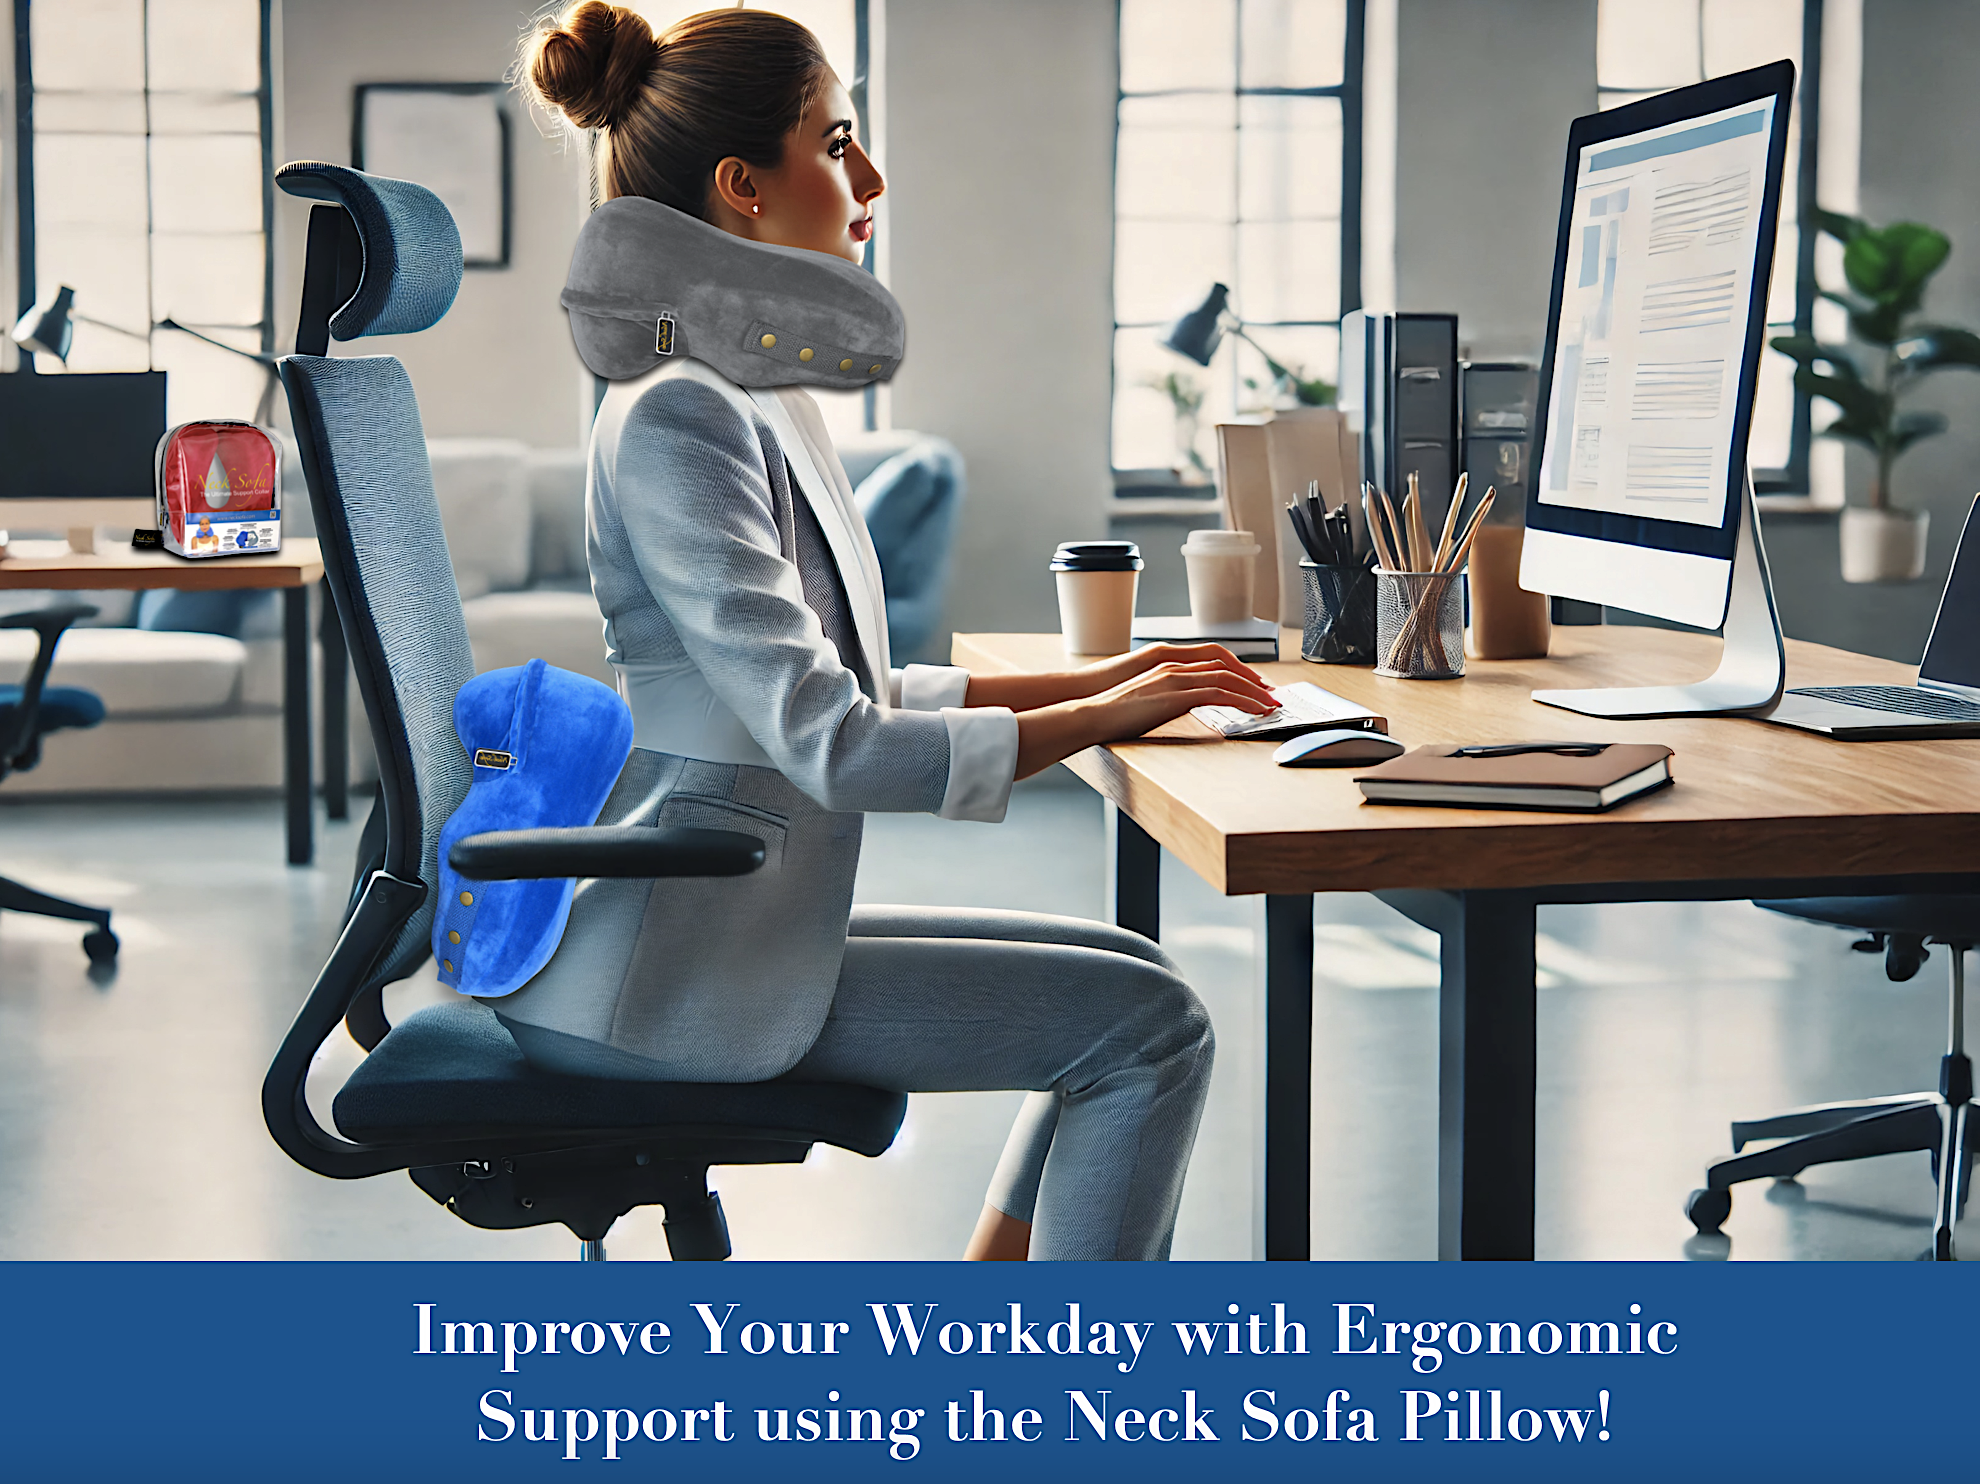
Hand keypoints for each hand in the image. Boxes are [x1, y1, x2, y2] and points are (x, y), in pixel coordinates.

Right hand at [1013, 658, 1278, 778]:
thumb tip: (1175, 707)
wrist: (1091, 714)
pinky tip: (1256, 713)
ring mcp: (1177, 678)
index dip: (1236, 669)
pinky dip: (1244, 702)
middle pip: (1226, 665)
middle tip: (1271, 693)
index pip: (1212, 659)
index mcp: (1166, 663)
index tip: (1251, 683)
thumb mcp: (1143, 698)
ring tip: (1271, 705)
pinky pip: (1222, 695)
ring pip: (1229, 679)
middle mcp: (1174, 665)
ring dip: (1254, 691)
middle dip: (1252, 678)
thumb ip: (1163, 696)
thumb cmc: (1111, 712)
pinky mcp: (1179, 695)